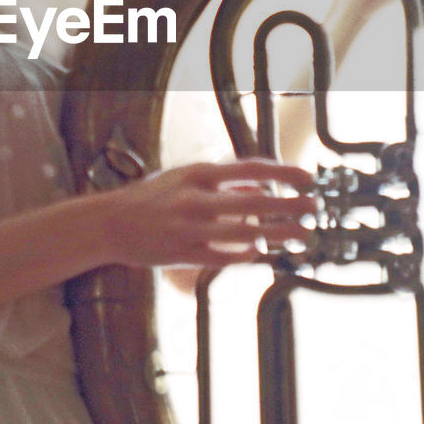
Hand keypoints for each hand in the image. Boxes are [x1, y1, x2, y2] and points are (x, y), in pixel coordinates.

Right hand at [88, 159, 316, 268]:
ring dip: (278, 234)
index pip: (250, 168)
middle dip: (290, 204)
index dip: (283, 171)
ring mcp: (190, 227)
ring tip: (302, 236)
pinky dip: (246, 253)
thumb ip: (219, 182)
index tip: (307, 177)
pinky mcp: (183, 253)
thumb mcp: (183, 178)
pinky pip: (223, 256)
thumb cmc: (150, 198)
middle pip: (255, 201)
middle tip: (314, 207)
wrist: (108, 223)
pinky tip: (262, 251)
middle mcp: (196, 198)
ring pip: (245, 232)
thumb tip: (256, 186)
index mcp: (197, 173)